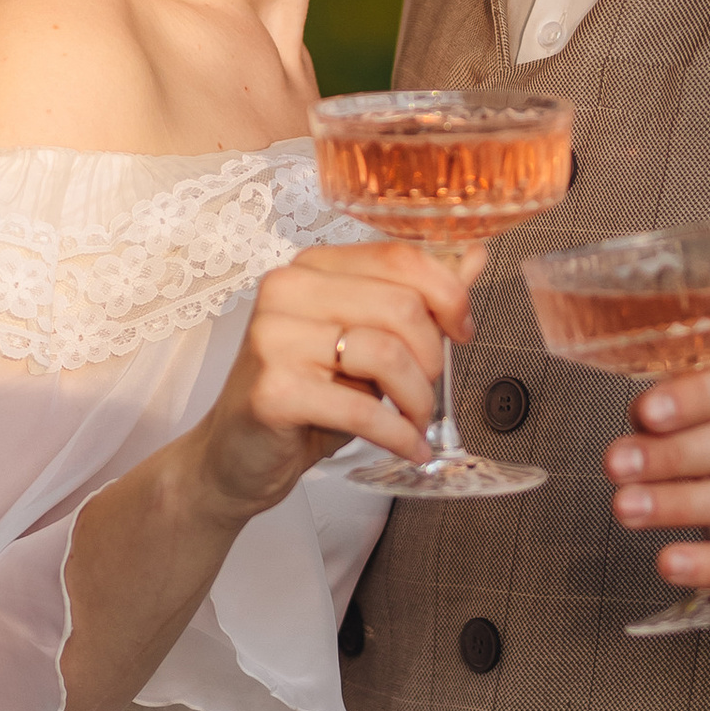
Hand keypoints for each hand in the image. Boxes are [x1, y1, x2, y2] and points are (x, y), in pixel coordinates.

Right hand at [190, 241, 472, 519]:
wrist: (237, 454)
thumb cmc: (306, 396)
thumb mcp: (365, 342)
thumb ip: (416, 300)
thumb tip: (472, 256)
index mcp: (312, 268)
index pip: (398, 257)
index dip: (448, 294)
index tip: (462, 329)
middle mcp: (287, 290)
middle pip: (400, 305)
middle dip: (432, 357)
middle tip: (428, 390)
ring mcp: (274, 338)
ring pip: (386, 353)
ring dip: (417, 398)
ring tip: (416, 420)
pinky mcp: (274, 390)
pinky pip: (361, 407)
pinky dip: (398, 433)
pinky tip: (410, 446)